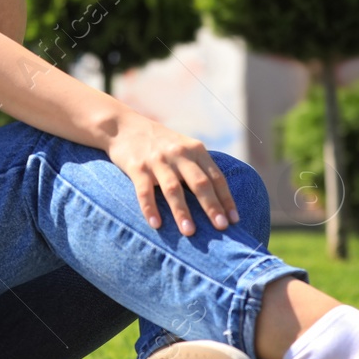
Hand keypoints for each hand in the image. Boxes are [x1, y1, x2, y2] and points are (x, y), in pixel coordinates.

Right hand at [104, 113, 240, 236]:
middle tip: (221, 228)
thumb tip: (218, 202)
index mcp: (195, 150)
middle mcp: (179, 153)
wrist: (124, 126)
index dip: (226, 199)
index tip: (234, 221)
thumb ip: (199, 167)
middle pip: (200, 183)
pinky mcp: (137, 167)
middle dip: (211, 206)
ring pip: (173, 188)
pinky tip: (156, 225)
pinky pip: (144, 191)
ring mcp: (158, 160)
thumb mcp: (183, 147)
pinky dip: (150, 208)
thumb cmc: (159, 143)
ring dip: (182, 212)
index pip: (216, 177)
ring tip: (190, 232)